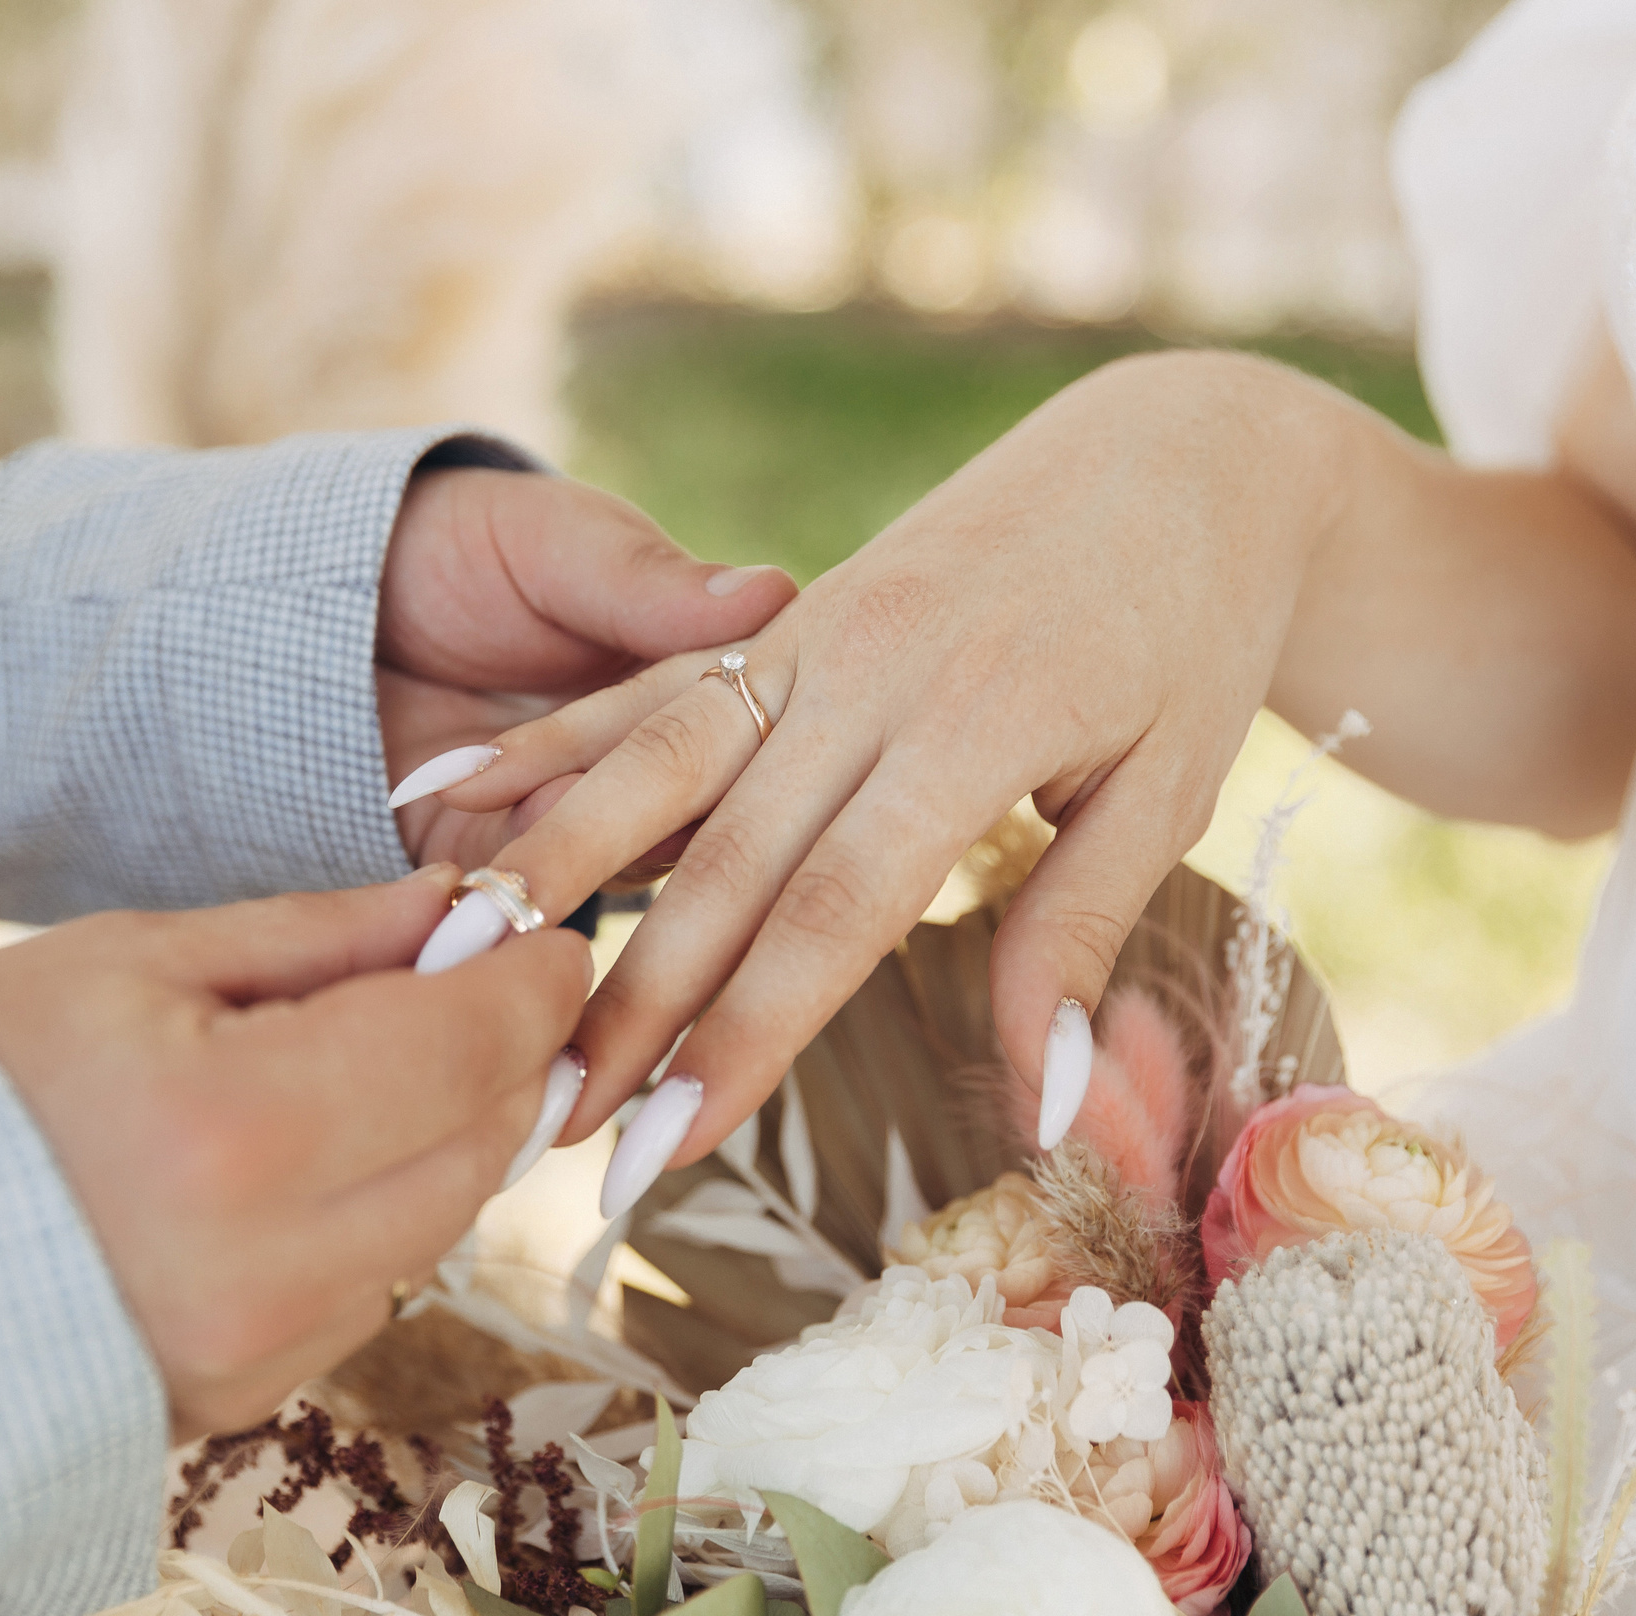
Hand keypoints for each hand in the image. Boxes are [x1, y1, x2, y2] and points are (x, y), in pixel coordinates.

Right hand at [0, 865, 593, 1438]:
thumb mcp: (134, 962)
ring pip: (441, 1223)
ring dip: (453, 1135)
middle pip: (477, 1143)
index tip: (551, 935)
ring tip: (405, 1058)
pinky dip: (381, 1215)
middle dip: (508, 1056)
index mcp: (236, 1130)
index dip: (532, 981)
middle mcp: (267, 1264)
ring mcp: (259, 1352)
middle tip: (494, 986)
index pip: (466, 1044)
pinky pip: (372, 1289)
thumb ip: (320, 939)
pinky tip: (323, 1157)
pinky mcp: (246, 1401)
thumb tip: (462, 909)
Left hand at [374, 466, 796, 870]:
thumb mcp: (556, 546)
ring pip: (627, 854)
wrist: (320, 595)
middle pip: (703, 801)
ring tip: (559, 809)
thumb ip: (650, 584)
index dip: (758, 732)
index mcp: (693, 665)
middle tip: (663, 795)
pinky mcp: (503, 857)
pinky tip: (493, 825)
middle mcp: (652, 752)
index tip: (756, 734)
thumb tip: (777, 592)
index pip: (751, 712)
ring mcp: (580, 812)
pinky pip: (534, 881)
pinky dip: (523, 864)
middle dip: (686, 807)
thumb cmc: (457, 543)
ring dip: (601, 841)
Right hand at [418, 353, 1327, 1204]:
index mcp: (974, 721)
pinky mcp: (780, 618)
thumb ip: (1076, 938)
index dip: (742, 1033)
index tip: (667, 1144)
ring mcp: (807, 634)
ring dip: (548, 872)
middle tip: (541, 1124)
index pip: (832, 909)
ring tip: (452, 965)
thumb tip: (1043, 1113)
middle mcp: (866, 670)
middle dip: (627, 1003)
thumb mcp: (1169, 787)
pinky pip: (649, 689)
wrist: (1178, 450)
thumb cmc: (1188, 633)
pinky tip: (447, 796)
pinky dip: (549, 746)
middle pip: (719, 859)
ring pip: (650, 765)